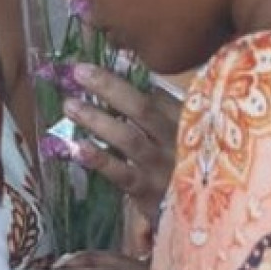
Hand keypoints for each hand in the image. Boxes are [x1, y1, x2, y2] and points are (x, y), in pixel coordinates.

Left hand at [60, 64, 181, 222]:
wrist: (200, 213)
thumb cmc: (181, 166)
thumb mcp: (178, 132)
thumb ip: (156, 100)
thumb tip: (122, 58)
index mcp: (185, 120)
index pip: (156, 91)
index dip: (127, 74)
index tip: (105, 57)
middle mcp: (176, 140)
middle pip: (143, 108)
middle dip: (110, 88)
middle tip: (79, 72)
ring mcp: (161, 167)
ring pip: (128, 139)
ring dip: (97, 120)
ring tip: (70, 105)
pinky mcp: (147, 192)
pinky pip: (121, 174)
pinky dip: (99, 160)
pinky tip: (76, 149)